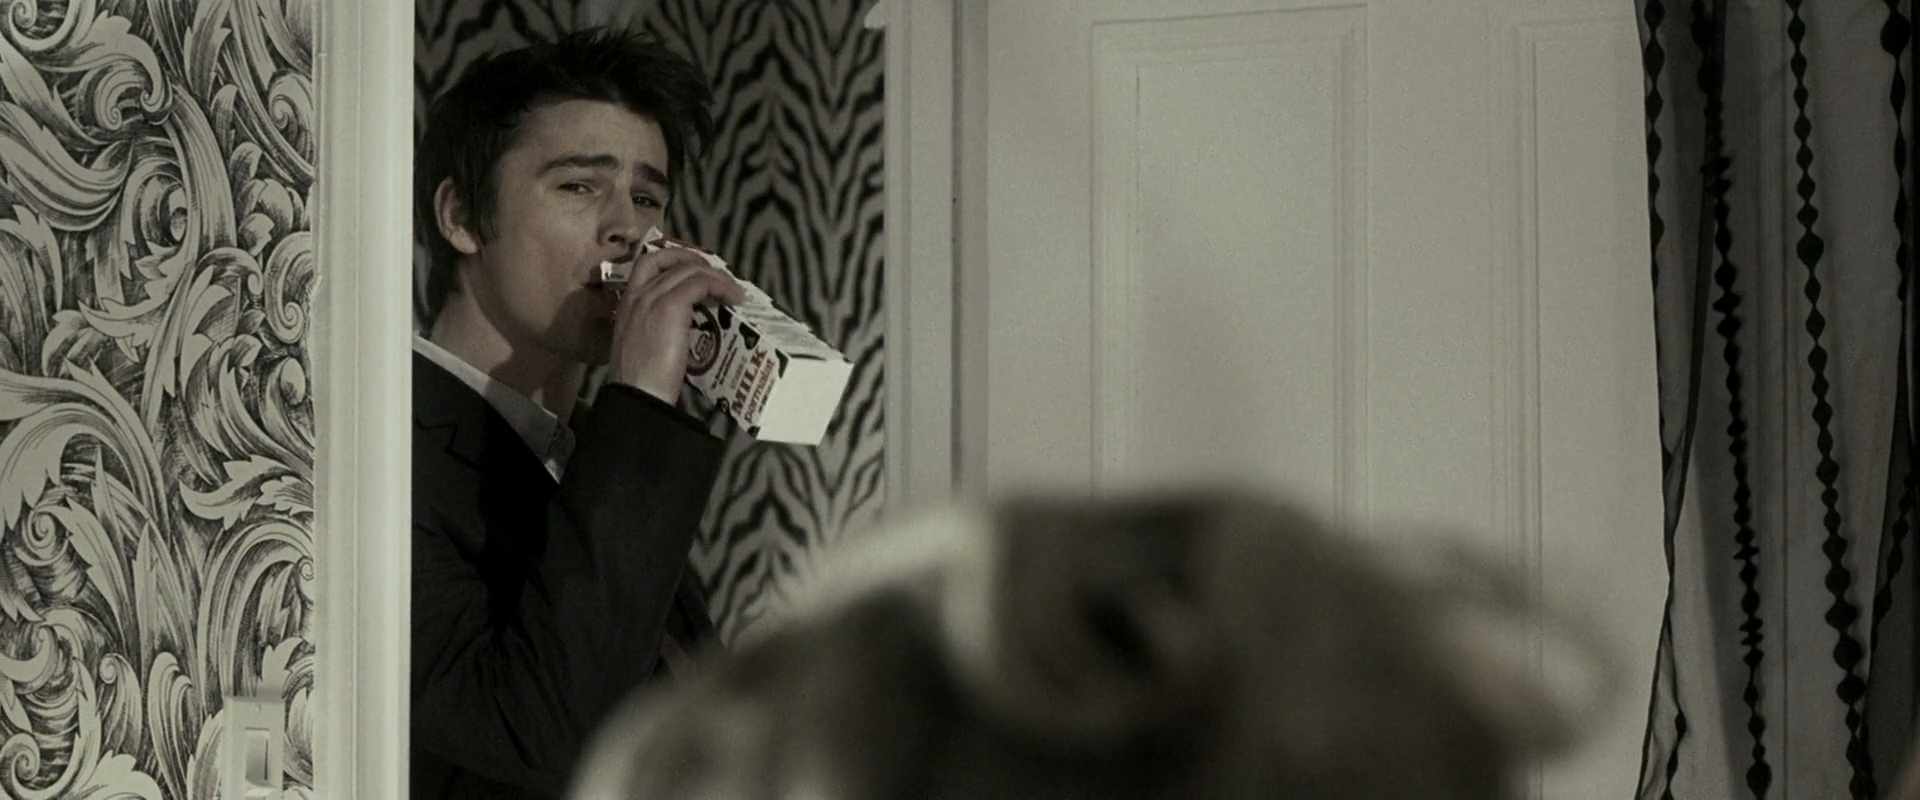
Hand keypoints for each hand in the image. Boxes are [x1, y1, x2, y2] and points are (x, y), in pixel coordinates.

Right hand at [605, 244, 745, 403]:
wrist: (637, 395)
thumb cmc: (641, 382)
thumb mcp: (644, 346)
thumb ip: (656, 329)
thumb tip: (684, 327)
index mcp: (626, 303)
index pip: (647, 264)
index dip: (673, 259)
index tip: (696, 271)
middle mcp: (637, 294)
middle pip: (670, 259)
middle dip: (698, 262)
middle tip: (718, 276)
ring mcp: (653, 297)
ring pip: (690, 269)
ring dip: (717, 276)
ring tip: (733, 291)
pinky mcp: (671, 306)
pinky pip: (702, 283)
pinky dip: (722, 286)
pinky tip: (734, 299)